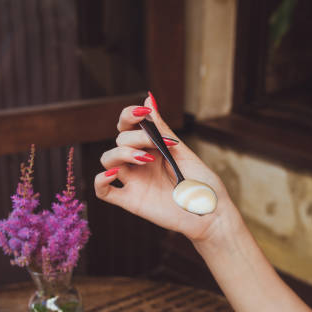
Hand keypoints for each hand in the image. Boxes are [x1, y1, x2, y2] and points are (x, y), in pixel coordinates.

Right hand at [94, 96, 232, 241]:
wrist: (210, 213)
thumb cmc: (202, 182)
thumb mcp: (183, 152)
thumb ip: (162, 129)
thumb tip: (148, 98)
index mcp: (152, 148)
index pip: (128, 126)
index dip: (129, 115)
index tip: (143, 113)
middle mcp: (139, 162)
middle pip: (119, 141)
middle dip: (135, 138)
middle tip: (157, 146)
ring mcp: (134, 181)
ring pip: (108, 160)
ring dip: (121, 153)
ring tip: (145, 159)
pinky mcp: (131, 200)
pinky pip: (103, 191)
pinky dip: (101, 181)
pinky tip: (114, 174)